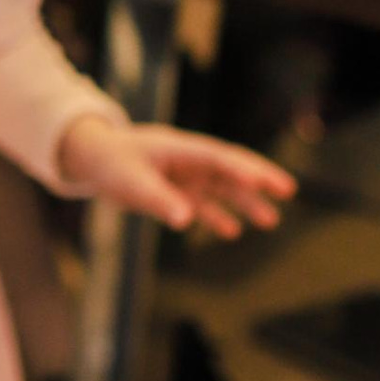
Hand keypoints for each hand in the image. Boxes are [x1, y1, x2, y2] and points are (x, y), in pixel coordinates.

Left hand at [60, 114, 295, 240]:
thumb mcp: (130, 181)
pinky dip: (216, 216)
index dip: (242, 169)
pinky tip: (233, 231)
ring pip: (220, 188)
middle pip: (229, 168)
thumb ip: (158, 200)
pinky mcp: (175, 191)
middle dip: (258, 179)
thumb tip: (185, 220)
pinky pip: (202, 203)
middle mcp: (187, 160)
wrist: (91, 158)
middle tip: (288, 191)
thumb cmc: (109, 162)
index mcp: (179, 149)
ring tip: (270, 220)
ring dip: (244, 203)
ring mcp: (183, 175)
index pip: (218, 158)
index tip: (265, 181)